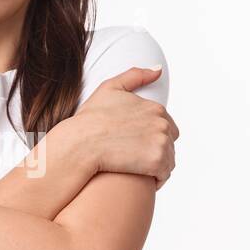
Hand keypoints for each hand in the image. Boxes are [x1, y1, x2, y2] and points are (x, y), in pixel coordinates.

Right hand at [72, 66, 178, 189]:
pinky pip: (164, 175)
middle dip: (156, 151)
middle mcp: (163, 123)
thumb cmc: (90, 118)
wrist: (80, 143)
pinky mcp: (157, 161)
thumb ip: (136, 76)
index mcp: (156, 108)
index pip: (167, 127)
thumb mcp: (110, 88)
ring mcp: (161, 142)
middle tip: (135, 159)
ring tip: (136, 170)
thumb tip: (158, 70)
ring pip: (168, 160)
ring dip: (156, 167)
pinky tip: (140, 179)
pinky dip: (156, 179)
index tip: (135, 145)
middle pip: (169, 144)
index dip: (151, 138)